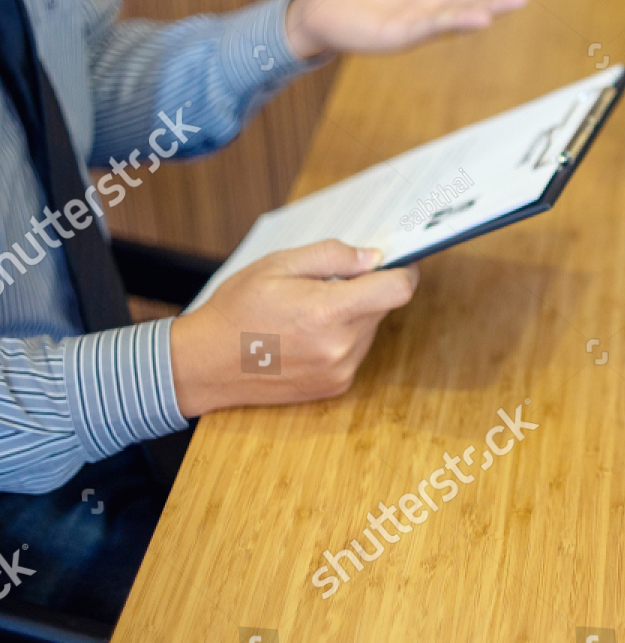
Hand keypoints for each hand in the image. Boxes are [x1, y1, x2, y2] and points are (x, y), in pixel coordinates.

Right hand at [169, 240, 419, 416]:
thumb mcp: (278, 265)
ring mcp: (339, 370)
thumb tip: (374, 257)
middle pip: (382, 307)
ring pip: (369, 330)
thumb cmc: (236, 309)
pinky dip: (342, 338)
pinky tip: (306, 336)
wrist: (203, 363)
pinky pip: (356, 351)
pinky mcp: (335, 386)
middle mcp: (340, 346)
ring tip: (307, 314)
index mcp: (327, 312)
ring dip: (352, 316)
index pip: (397, 290)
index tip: (396, 263)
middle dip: (365, 291)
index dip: (403, 271)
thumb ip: (332, 256)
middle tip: (326, 286)